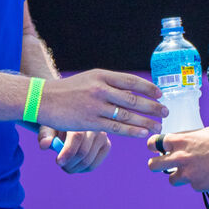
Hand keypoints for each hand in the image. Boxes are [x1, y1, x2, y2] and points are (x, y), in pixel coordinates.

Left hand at [38, 127, 110, 172]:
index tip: (58, 162)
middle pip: (83, 152)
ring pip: (89, 160)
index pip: (77, 137)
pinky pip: (94, 164)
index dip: (67, 152)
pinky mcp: (106, 145)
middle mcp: (94, 125)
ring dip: (74, 168)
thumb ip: (45, 135)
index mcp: (80, 118)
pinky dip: (83, 169)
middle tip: (61, 165)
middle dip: (69, 164)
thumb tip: (45, 144)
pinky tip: (76, 164)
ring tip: (66, 165)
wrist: (71, 122)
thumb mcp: (48, 127)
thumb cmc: (57, 124)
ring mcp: (102, 135)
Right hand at [39, 69, 165, 136]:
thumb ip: (109, 83)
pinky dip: (132, 130)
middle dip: (153, 106)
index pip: (131, 81)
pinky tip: (143, 133)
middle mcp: (101, 89)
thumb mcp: (89, 78)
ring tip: (158, 125)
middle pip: (133, 98)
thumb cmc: (68, 89)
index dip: (148, 88)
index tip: (160, 94)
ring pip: (127, 114)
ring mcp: (96, 106)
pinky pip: (116, 127)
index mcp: (102, 75)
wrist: (43, 99)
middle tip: (166, 111)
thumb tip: (130, 90)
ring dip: (146, 121)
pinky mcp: (90, 122)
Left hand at [146, 125, 208, 191]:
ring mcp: (188, 174)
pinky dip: (198, 181)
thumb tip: (186, 140)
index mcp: (181, 141)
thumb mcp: (206, 131)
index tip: (155, 148)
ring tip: (192, 171)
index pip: (155, 143)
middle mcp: (181, 158)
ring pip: (172, 180)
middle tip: (161, 165)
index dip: (153, 146)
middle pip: (154, 166)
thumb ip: (191, 137)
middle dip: (155, 165)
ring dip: (179, 176)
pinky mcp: (197, 185)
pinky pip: (193, 185)